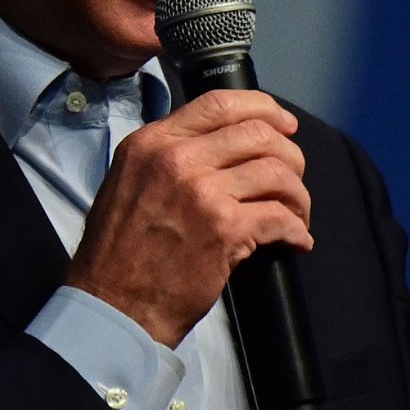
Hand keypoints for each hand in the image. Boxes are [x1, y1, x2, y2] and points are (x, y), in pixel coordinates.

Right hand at [66, 90, 314, 346]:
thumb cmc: (120, 253)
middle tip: (293, 180)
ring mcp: (202, 192)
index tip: (285, 125)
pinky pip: (280, 218)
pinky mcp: (224, 229)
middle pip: (258, 134)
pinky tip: (296, 241)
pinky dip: (296, 230)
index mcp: (152, 143)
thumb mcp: (129, 182)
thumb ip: (168, 156)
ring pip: (277, 173)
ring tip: (296, 215)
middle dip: (290, 156)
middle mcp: (177, 159)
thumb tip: (221, 145)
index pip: (220, 102)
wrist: (112, 306)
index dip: (264, 108)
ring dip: (297, 196)